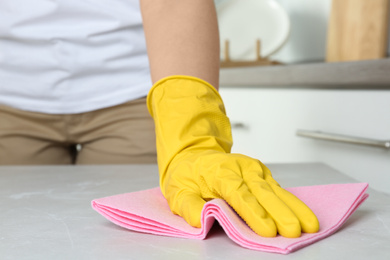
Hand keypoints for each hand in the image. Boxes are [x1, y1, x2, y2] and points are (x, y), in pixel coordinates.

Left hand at [147, 76, 318, 237]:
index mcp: (219, 171)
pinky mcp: (262, 175)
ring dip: (293, 207)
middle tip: (293, 230)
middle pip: (262, 191)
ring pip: (275, 190)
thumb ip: (190, 206)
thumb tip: (201, 220)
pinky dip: (293, 203)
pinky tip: (305, 215)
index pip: (238, 193)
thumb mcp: (177, 192)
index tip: (267, 229)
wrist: (195, 156)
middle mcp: (240, 168)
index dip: (253, 212)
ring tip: (309, 224)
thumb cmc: (187, 175)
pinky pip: (278, 189)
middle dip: (280, 212)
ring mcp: (254, 170)